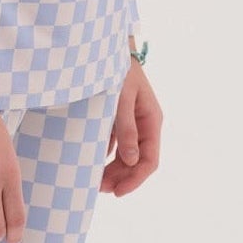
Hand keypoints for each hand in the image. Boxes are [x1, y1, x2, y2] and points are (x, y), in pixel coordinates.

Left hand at [102, 60, 159, 195]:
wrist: (106, 50)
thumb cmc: (118, 70)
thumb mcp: (122, 98)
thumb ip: (126, 128)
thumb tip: (131, 160)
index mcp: (151, 120)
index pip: (149, 160)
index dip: (135, 179)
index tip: (118, 192)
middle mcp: (144, 125)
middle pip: (137, 162)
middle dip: (121, 178)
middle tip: (99, 190)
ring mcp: (131, 123)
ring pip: (125, 156)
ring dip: (113, 171)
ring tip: (95, 182)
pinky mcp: (117, 120)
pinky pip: (114, 145)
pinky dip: (104, 156)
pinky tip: (91, 163)